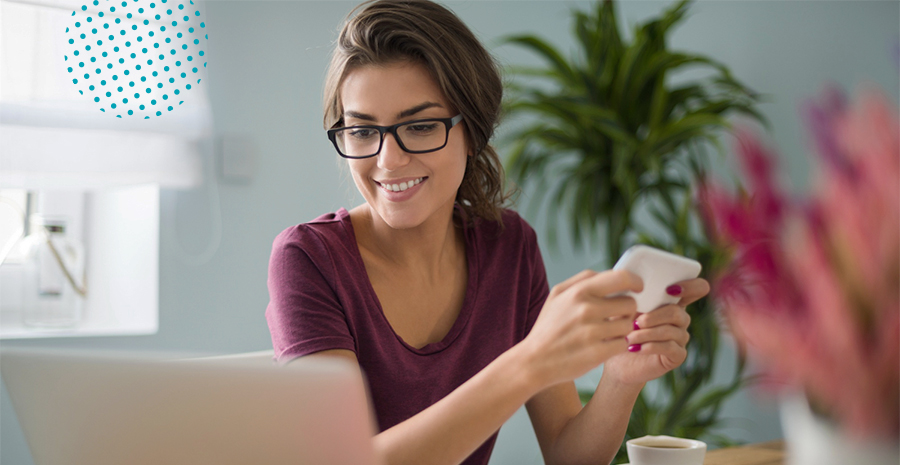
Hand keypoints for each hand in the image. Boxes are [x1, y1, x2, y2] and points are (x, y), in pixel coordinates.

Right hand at [519, 269, 641, 388]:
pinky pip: (623, 344)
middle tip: (616, 316)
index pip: (621, 277)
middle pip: (630, 304)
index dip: (635, 281)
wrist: (534, 361)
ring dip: (622, 330)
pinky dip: (617, 345)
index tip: (637, 287)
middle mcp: (586, 309)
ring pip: (628, 325)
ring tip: (606, 333)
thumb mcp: (557, 295)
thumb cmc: (549, 327)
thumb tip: (610, 274)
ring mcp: (592, 332)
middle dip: (627, 310)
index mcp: (578, 292)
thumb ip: (583, 280)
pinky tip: (604, 345)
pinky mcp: (597, 353)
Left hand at [602, 278, 709, 385]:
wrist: (616, 360)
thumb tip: (631, 286)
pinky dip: (651, 346)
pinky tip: (636, 348)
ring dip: (647, 334)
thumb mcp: (622, 310)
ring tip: (629, 338)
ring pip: (671, 331)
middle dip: (654, 317)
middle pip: (678, 312)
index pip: (696, 289)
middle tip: (636, 323)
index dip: (692, 286)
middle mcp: (680, 319)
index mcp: (670, 302)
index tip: (670, 289)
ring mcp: (681, 338)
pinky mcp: (678, 355)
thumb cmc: (620, 330)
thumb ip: (631, 296)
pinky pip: (670, 347)